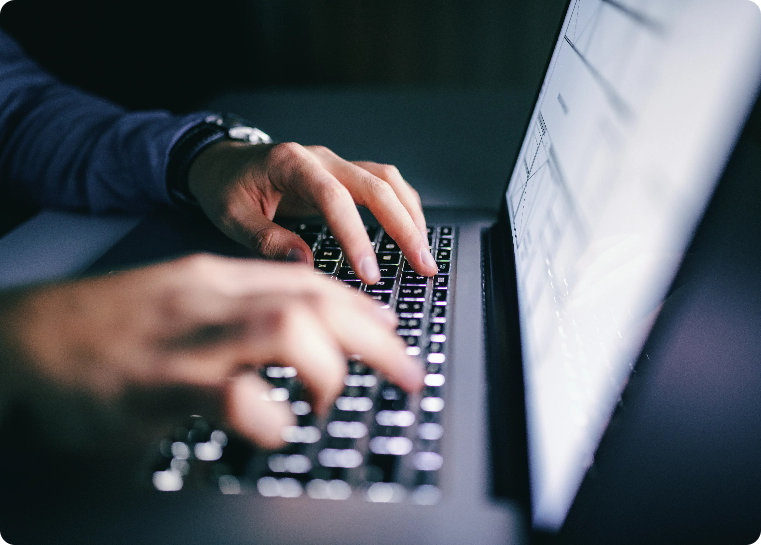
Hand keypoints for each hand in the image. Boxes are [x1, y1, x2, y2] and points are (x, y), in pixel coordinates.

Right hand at [0, 255, 423, 451]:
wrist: (23, 339)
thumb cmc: (106, 329)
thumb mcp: (179, 302)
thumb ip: (236, 309)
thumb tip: (302, 329)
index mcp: (214, 279)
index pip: (308, 281)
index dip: (361, 307)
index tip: (390, 331)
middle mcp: (209, 299)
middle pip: (314, 301)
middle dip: (373, 338)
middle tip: (406, 371)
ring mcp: (186, 338)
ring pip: (285, 329)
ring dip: (328, 368)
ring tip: (330, 400)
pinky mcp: (159, 384)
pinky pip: (232, 396)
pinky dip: (268, 416)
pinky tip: (276, 428)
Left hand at [187, 141, 437, 283]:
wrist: (221, 161)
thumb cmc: (224, 187)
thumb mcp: (232, 217)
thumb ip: (267, 240)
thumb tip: (306, 266)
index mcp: (291, 164)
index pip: (334, 198)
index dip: (356, 236)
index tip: (369, 273)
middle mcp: (321, 159)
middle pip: (377, 185)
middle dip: (404, 227)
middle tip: (422, 265)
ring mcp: (335, 164)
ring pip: (387, 181)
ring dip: (410, 216)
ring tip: (424, 254)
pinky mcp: (342, 175)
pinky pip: (382, 185)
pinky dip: (401, 208)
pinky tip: (410, 233)